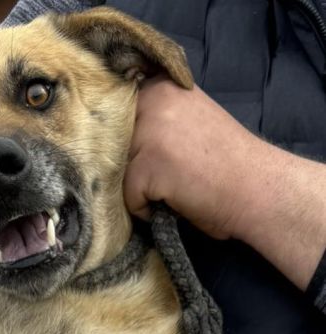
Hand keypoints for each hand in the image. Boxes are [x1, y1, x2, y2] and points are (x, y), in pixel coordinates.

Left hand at [125, 76, 325, 288]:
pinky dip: (147, 209)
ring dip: (141, 188)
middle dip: (134, 166)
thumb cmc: (227, 163)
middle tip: (170, 176)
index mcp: (161, 86)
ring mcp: (148, 132)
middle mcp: (152, 101)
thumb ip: (156, 115)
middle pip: (113, 145)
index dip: (128, 141)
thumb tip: (115, 135)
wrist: (258, 188)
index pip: (117, 114)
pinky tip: (176, 202)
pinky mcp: (147, 165)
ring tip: (175, 188)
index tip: (153, 155)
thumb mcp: (189, 119)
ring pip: (119, 171)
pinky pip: (128, 197)